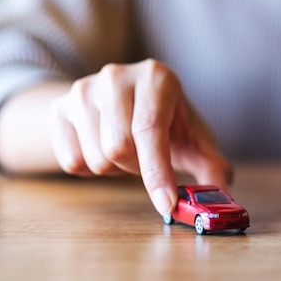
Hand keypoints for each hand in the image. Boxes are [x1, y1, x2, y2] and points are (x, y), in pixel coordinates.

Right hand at [49, 59, 232, 215]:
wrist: (123, 100)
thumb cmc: (166, 122)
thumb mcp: (192, 138)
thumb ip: (212, 166)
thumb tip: (222, 194)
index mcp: (156, 77)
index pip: (150, 129)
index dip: (158, 172)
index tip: (166, 204)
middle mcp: (117, 76)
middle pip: (118, 148)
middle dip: (137, 168)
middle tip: (147, 157)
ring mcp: (83, 88)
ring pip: (95, 158)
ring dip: (115, 169)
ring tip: (126, 149)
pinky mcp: (59, 107)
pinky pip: (71, 162)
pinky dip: (91, 168)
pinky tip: (102, 147)